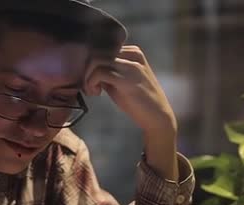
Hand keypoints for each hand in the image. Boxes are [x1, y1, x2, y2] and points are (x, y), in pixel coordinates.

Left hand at [85, 45, 178, 180]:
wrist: (157, 117)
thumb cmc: (137, 101)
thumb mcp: (119, 82)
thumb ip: (106, 72)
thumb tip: (86, 69)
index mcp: (132, 52)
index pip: (101, 49)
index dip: (91, 65)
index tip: (91, 81)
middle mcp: (133, 55)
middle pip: (97, 53)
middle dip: (87, 71)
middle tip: (90, 87)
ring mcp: (131, 65)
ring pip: (96, 60)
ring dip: (88, 77)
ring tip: (93, 91)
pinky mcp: (128, 79)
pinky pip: (99, 72)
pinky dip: (91, 83)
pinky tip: (97, 93)